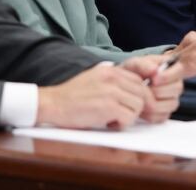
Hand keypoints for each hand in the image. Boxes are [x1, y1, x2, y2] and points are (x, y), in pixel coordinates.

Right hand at [36, 63, 150, 128]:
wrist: (53, 103)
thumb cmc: (73, 95)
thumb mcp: (96, 79)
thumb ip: (115, 82)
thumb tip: (135, 91)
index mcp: (111, 70)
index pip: (139, 81)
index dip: (139, 96)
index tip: (132, 106)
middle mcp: (113, 78)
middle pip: (143, 93)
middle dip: (137, 108)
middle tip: (124, 115)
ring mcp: (111, 91)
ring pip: (138, 106)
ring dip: (129, 116)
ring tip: (114, 119)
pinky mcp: (107, 107)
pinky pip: (129, 118)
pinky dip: (121, 125)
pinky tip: (109, 124)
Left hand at [121, 55, 183, 123]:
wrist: (123, 87)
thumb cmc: (132, 73)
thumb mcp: (134, 64)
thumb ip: (144, 65)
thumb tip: (155, 70)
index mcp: (172, 68)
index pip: (179, 71)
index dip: (167, 76)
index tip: (153, 79)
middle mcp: (175, 84)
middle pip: (177, 89)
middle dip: (158, 90)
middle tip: (144, 89)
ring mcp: (172, 100)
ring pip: (171, 104)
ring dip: (153, 102)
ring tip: (141, 97)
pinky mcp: (164, 114)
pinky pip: (162, 117)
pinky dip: (149, 114)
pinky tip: (141, 107)